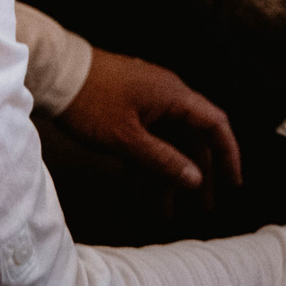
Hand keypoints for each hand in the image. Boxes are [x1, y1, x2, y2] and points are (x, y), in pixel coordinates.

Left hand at [57, 49, 242, 197]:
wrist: (53, 72)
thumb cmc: (90, 101)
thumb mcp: (127, 139)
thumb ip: (163, 160)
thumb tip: (195, 179)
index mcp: (173, 96)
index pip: (215, 125)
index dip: (228, 155)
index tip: (232, 184)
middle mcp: (166, 96)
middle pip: (192, 139)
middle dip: (197, 176)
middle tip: (202, 209)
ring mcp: (146, 102)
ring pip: (167, 144)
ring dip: (169, 177)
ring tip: (168, 213)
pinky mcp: (127, 109)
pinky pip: (147, 141)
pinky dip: (146, 167)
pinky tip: (140, 195)